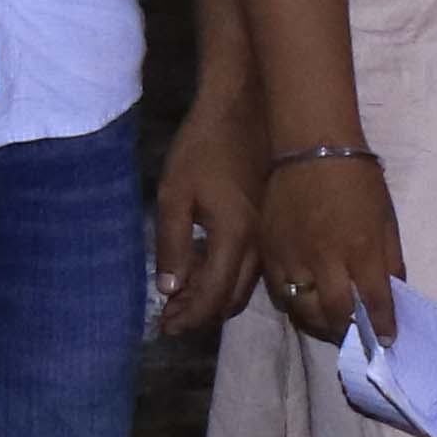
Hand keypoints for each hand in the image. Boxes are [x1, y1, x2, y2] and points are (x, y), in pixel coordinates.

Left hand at [150, 99, 267, 332]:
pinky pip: (255, 268)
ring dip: (215, 299)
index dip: (188, 318)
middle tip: (170, 318)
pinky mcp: (272, 224)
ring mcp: (270, 235)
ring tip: (184, 300)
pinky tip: (209, 272)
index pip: (212, 297)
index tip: (164, 328)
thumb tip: (170, 290)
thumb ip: (172, 245)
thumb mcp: (174, 194)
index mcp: (235, 237)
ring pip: (246, 286)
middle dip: (200, 315)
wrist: (244, 108)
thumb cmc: (203, 147)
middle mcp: (260, 245)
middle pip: (232, 299)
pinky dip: (230, 280)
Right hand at [255, 151, 403, 343]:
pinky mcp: (270, 253)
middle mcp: (325, 259)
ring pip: (304, 310)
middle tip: (356, 339)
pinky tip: (306, 306)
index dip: (382, 325)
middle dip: (349, 333)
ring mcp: (293, 258)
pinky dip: (295, 306)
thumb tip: (393, 293)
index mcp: (361, 249)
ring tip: (332, 328)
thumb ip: (390, 259)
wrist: (311, 148)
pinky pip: (279, 293)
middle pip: (335, 314)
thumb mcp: (386, 219)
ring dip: (320, 326)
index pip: (374, 301)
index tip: (386, 340)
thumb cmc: (358, 180)